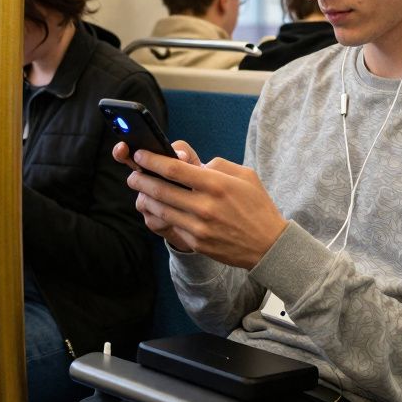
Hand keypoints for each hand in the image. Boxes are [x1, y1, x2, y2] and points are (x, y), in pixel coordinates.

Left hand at [115, 140, 287, 267]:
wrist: (268, 246)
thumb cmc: (257, 205)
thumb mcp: (244, 175)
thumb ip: (216, 165)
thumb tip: (192, 164)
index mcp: (216, 184)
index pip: (174, 169)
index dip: (152, 160)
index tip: (140, 155)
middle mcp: (204, 206)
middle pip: (160, 189)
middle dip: (141, 179)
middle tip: (133, 173)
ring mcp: (199, 227)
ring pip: (161, 209)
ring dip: (146, 197)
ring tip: (140, 189)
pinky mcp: (197, 243)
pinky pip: (171, 226)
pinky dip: (160, 215)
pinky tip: (156, 207)